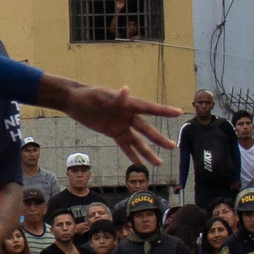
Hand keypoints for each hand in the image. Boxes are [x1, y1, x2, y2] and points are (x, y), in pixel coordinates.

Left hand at [37, 79, 181, 169]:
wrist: (74, 101)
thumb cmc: (88, 95)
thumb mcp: (100, 96)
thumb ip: (115, 98)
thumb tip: (127, 90)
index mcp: (128, 104)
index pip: (149, 108)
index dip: (164, 111)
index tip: (178, 113)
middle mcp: (128, 115)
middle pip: (146, 129)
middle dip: (159, 138)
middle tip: (173, 146)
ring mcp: (121, 125)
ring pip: (138, 141)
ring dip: (148, 151)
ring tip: (158, 163)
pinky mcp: (113, 132)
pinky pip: (124, 145)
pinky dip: (131, 154)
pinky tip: (139, 164)